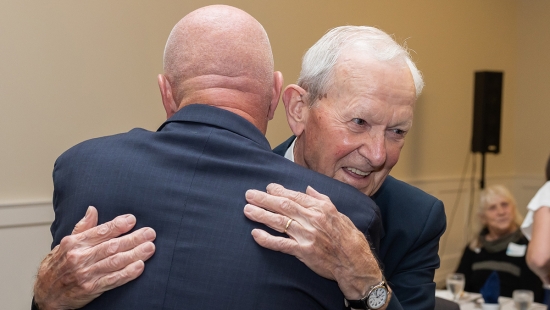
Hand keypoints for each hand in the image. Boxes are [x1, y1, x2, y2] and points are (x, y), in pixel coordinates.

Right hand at [33, 206, 155, 309]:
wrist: (46, 293)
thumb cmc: (58, 265)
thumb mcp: (66, 243)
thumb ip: (83, 227)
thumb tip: (92, 209)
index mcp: (74, 243)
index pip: (100, 231)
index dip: (118, 225)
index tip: (132, 220)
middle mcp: (79, 257)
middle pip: (111, 246)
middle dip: (133, 238)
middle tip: (150, 233)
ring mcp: (85, 274)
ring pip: (114, 262)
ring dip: (135, 254)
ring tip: (150, 247)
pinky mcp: (90, 288)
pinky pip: (112, 280)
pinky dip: (127, 273)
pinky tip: (140, 266)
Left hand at [243, 183, 382, 300]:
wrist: (355, 262)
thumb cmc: (349, 238)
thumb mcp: (339, 213)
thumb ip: (322, 200)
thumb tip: (308, 189)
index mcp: (321, 208)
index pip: (295, 196)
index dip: (279, 191)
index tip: (267, 187)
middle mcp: (313, 219)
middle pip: (283, 206)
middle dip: (264, 199)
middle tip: (249, 194)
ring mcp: (307, 236)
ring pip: (280, 222)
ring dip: (261, 215)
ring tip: (248, 210)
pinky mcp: (304, 252)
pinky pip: (281, 244)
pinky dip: (267, 239)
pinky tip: (255, 234)